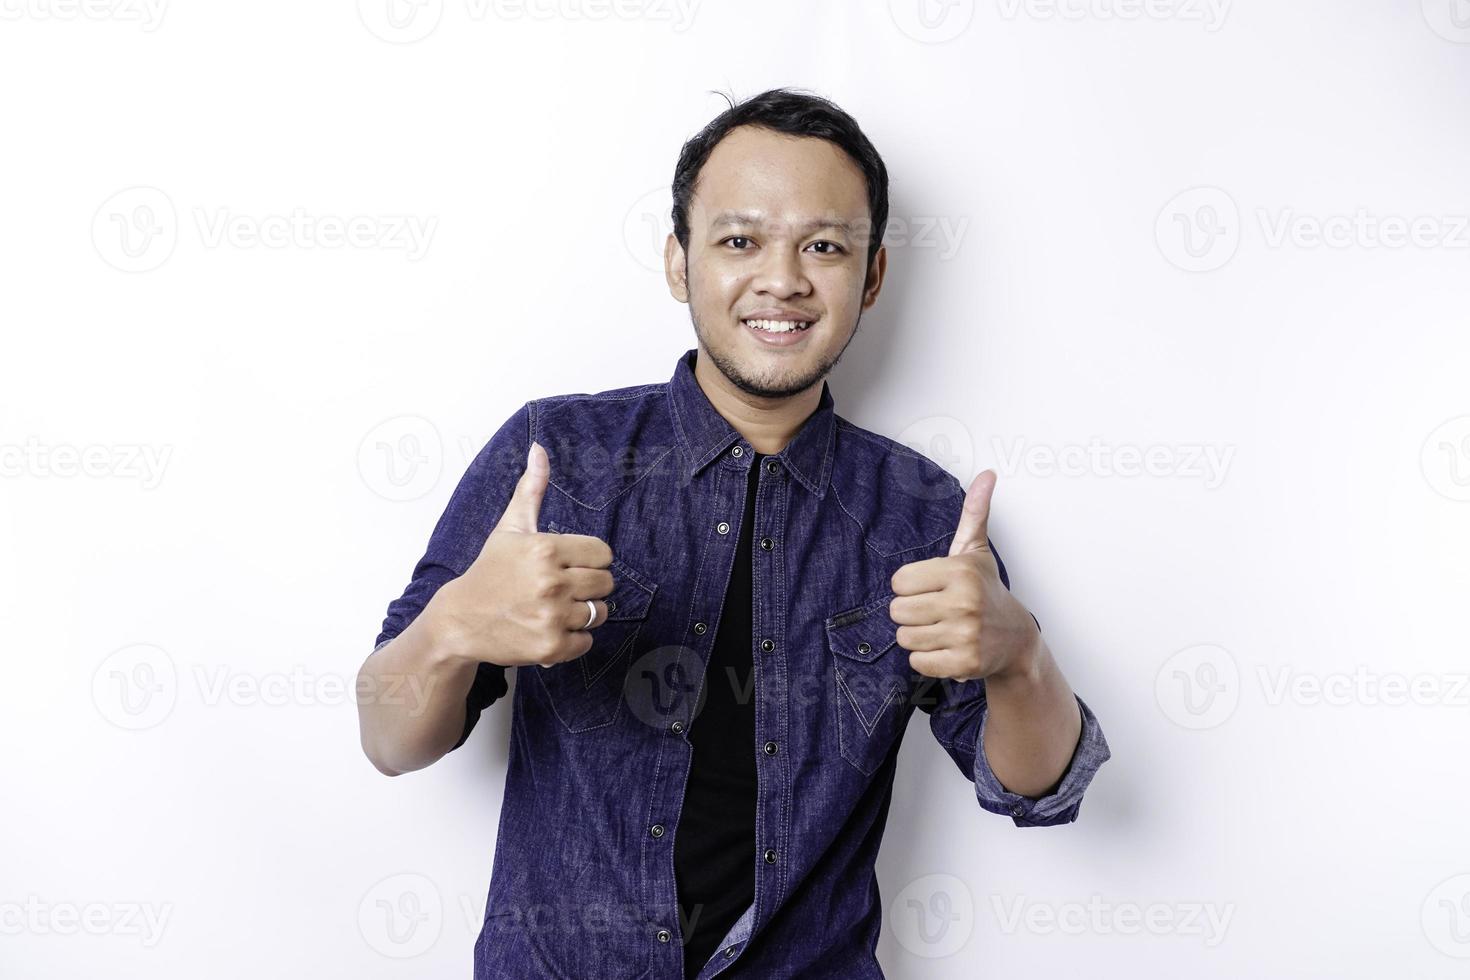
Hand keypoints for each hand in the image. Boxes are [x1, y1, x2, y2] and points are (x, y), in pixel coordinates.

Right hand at [426, 441, 615, 668]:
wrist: (459, 621)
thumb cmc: (490, 571)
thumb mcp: (510, 528)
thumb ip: (531, 489)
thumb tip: (539, 448)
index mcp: (546, 549)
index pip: (603, 554)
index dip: (588, 561)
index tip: (567, 566)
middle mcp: (551, 582)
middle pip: (606, 584)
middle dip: (587, 587)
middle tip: (559, 589)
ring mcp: (552, 616)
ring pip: (599, 613)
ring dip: (582, 614)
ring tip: (553, 610)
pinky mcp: (551, 647)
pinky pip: (587, 642)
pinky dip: (572, 640)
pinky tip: (548, 629)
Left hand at [889, 470, 1041, 683]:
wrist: (1017, 640)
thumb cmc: (987, 592)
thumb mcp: (976, 552)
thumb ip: (974, 513)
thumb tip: (986, 474)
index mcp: (960, 571)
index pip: (898, 582)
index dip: (910, 587)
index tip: (932, 589)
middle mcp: (964, 602)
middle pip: (897, 611)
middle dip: (912, 614)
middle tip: (936, 612)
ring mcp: (965, 634)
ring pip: (905, 638)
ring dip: (919, 637)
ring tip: (943, 630)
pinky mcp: (965, 663)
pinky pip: (917, 662)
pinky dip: (927, 659)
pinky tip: (947, 649)